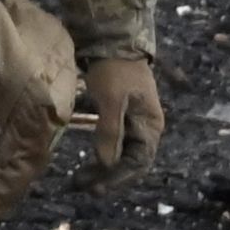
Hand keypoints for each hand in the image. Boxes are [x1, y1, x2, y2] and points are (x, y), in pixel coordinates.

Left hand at [83, 56, 163, 182]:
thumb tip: (107, 164)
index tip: (96, 188)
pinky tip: (87, 163)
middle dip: (108, 177)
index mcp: (150, 125)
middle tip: (82, 186)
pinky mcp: (120, 117)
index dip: (118, 178)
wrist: (112, 41)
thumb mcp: (111, 99)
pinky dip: (101, 154)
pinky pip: (114, 144)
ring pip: (121, 155)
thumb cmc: (115, 69)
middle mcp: (145, 128)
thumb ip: (110, 131)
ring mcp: (134, 123)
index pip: (138, 163)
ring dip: (103, 169)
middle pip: (130, 163)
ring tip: (80, 178)